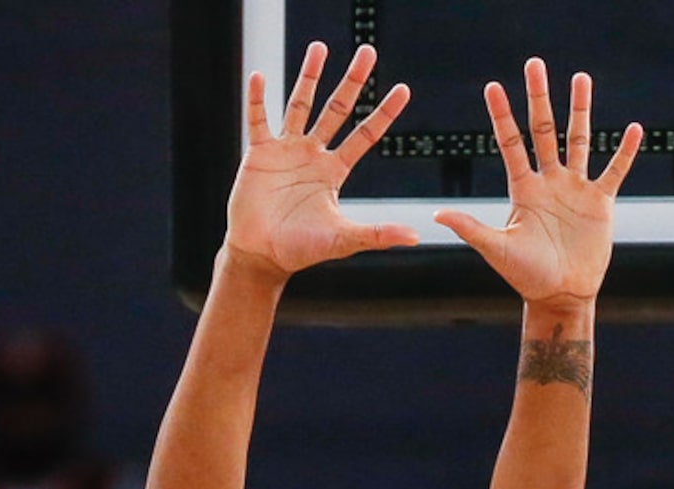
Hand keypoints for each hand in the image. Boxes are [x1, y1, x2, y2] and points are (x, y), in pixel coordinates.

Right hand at [225, 41, 417, 280]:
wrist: (263, 255)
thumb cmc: (302, 250)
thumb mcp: (344, 240)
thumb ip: (378, 235)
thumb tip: (415, 238)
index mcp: (334, 171)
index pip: (365, 135)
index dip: (383, 113)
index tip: (403, 89)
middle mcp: (313, 154)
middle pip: (337, 110)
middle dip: (353, 82)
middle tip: (368, 52)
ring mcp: (286, 150)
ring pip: (300, 104)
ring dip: (309, 76)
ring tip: (320, 47)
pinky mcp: (259, 153)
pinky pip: (258, 119)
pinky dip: (258, 99)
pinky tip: (260, 76)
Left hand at [435, 60, 642, 308]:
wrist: (561, 296)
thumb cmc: (526, 276)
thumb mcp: (497, 250)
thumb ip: (471, 228)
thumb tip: (437, 214)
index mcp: (523, 189)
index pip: (511, 144)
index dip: (502, 117)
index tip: (493, 87)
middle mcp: (549, 181)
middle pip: (544, 130)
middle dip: (539, 98)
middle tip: (535, 64)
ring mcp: (576, 189)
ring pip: (579, 140)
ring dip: (580, 110)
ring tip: (581, 78)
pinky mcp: (600, 203)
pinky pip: (614, 172)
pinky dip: (625, 152)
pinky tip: (635, 129)